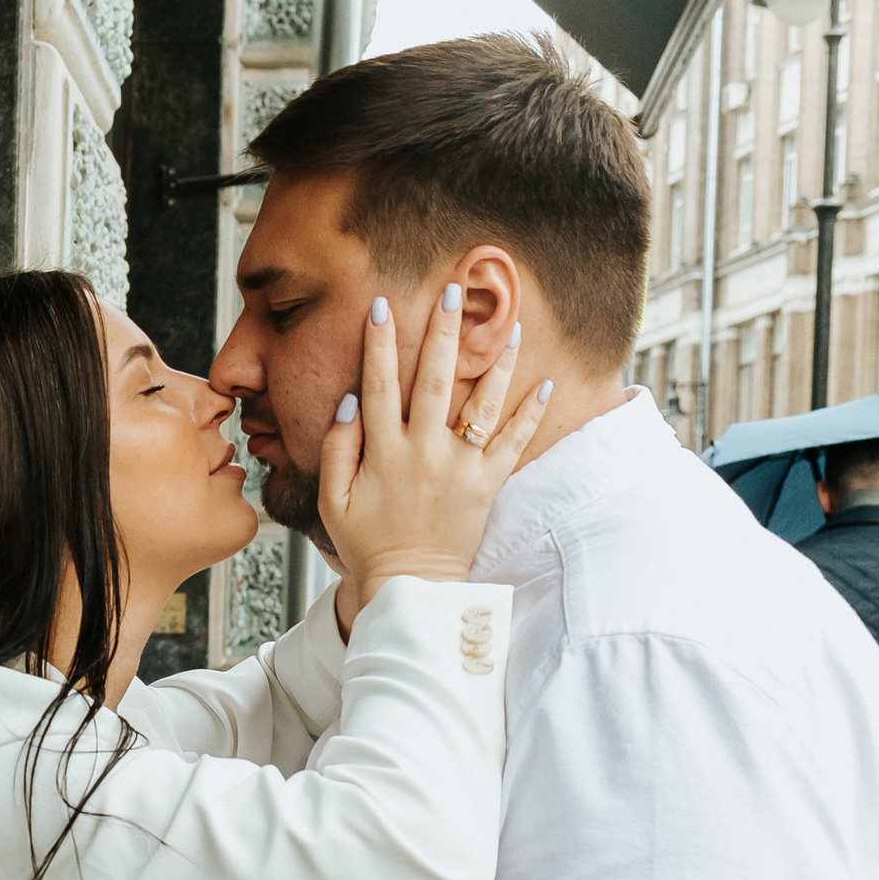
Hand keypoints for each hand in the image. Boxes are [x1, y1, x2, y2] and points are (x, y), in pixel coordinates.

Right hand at [320, 287, 550, 635]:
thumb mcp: (332, 501)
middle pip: (433, 380)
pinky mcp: (487, 486)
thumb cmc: (368, 545)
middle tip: (451, 291)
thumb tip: (351, 402)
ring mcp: (460, 468)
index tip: (381, 304)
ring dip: (496, 362)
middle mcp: (424, 452)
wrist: (411, 587)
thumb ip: (340, 448)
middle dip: (440, 332)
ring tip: (509, 326)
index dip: (378, 342)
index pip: (378, 384)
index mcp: (384, 453)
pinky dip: (532, 414)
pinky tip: (546, 385)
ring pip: (481, 404)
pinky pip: (514, 444)